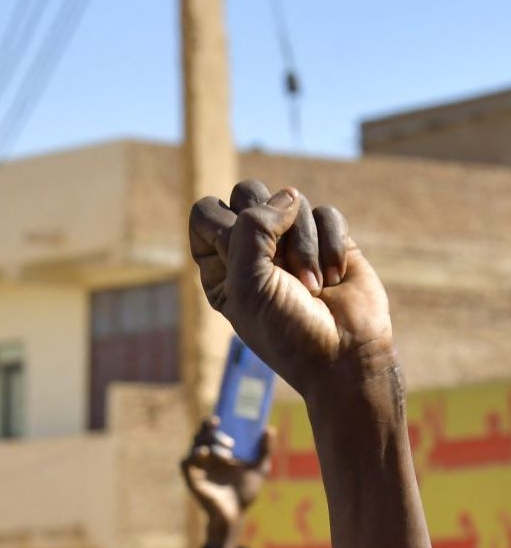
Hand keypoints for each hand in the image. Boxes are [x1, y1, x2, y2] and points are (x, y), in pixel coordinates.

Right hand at [181, 418, 270, 546]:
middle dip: (211, 432)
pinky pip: (185, 463)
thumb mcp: (259, 468)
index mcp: (219, 451)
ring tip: (226, 454)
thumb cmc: (245, 492)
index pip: (211, 431)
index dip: (210, 422)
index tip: (219, 417)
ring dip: (208, 444)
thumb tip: (269, 429)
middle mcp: (207, 457)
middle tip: (226, 437)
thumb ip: (265, 450)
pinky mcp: (192, 479)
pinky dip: (192, 456)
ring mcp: (198, 468)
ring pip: (195, 446)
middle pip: (201, 436)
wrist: (236, 514)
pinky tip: (204, 455)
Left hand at [188, 181, 396, 403]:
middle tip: (279, 265)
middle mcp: (251, 250)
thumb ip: (252, 229)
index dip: (225, 224)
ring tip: (311, 286)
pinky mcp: (328, 240)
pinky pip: (326, 213)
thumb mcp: (249, 285)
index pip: (205, 213)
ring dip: (305, 246)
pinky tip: (335, 277)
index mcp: (218, 265)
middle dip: (268, 225)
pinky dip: (331, 244)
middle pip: (247, 193)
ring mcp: (290, 243)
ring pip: (291, 201)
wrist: (342, 355)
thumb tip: (287, 195)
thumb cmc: (286, 330)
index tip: (242, 258)